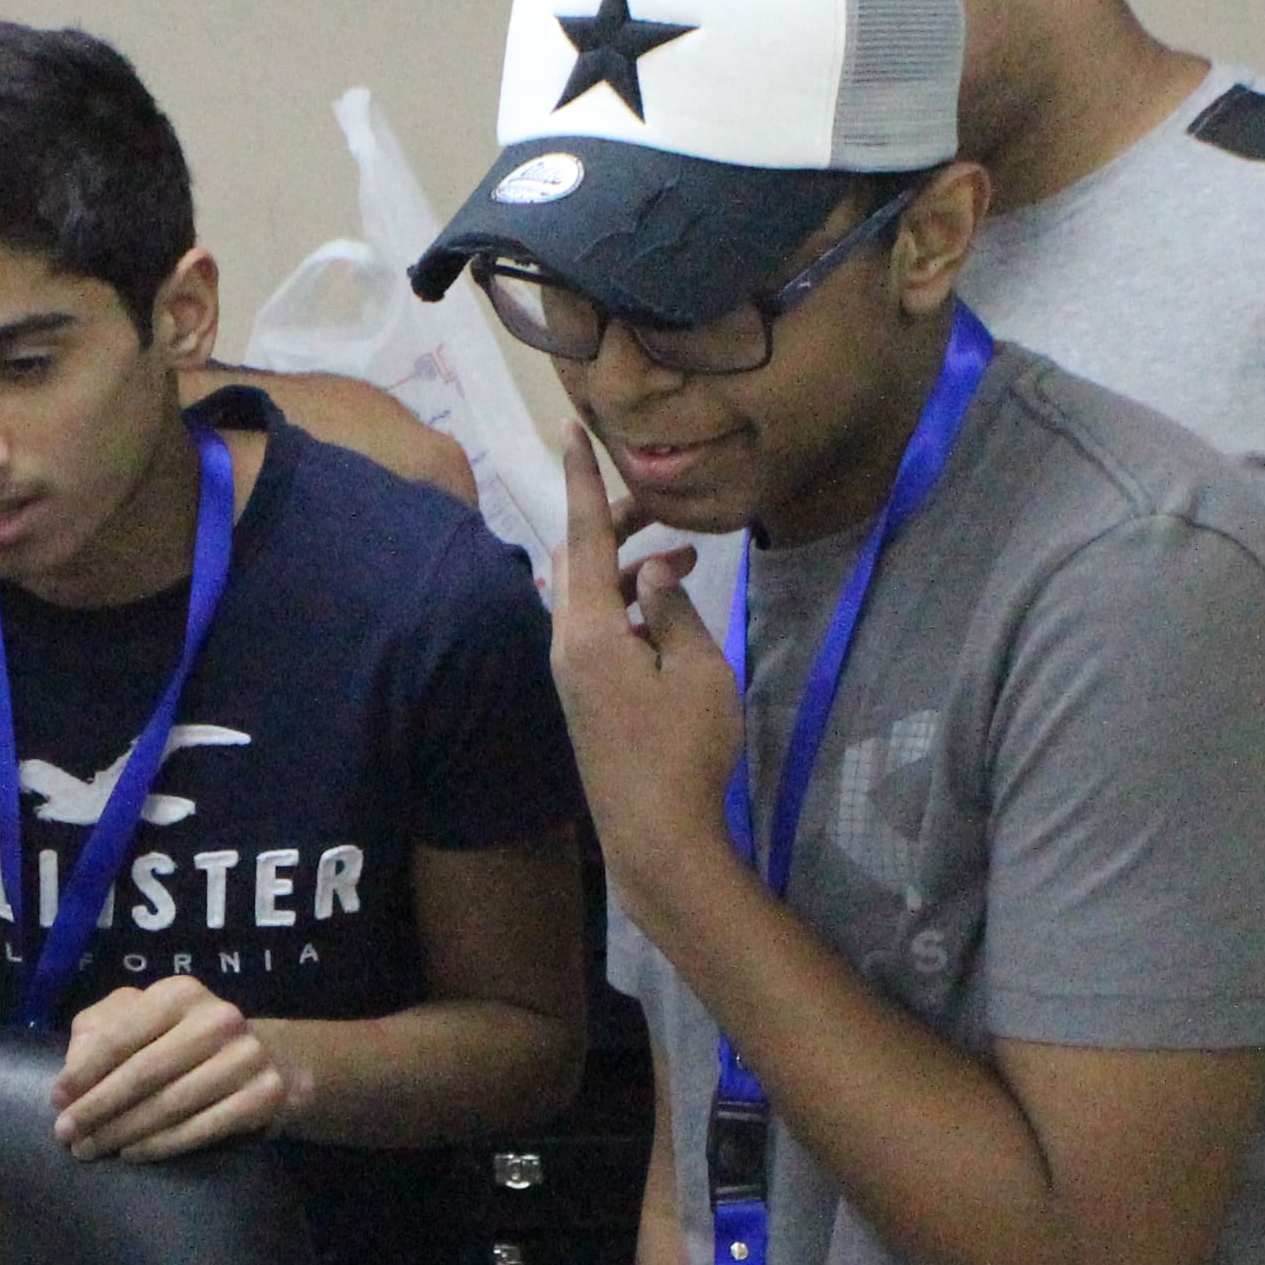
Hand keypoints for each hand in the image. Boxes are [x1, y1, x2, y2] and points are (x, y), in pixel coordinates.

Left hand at [51, 978, 294, 1159]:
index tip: (56, 1100)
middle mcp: (217, 1019)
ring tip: (91, 1149)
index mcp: (179, 994)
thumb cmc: (186, 1042)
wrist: (267, 1060)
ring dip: (122, 1133)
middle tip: (66, 1135)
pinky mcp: (263, 1095)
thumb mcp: (143, 1022)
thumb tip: (71, 1072)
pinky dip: (161, 1146)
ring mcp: (245, 1057)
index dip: (83, 1071)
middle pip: (143, 1074)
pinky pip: (201, 1128)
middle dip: (97, 1108)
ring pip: (170, 1105)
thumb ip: (100, 1032)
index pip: (120, 1035)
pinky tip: (132, 1154)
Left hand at [545, 426, 745, 870]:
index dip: (581, 479)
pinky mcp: (582, 694)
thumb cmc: (685, 752)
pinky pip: (596, 625)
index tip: (571, 429)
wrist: (655, 835)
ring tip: (686, 553)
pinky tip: (667, 606)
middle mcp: (566, 643)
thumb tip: (653, 570)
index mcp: (589, 629)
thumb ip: (673, 608)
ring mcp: (570, 671)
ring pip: (589, 593)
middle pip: (580, 559)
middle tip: (662, 497)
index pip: (581, 534)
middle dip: (617, 520)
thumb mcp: (698, 669)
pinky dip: (627, 601)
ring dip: (629, 564)